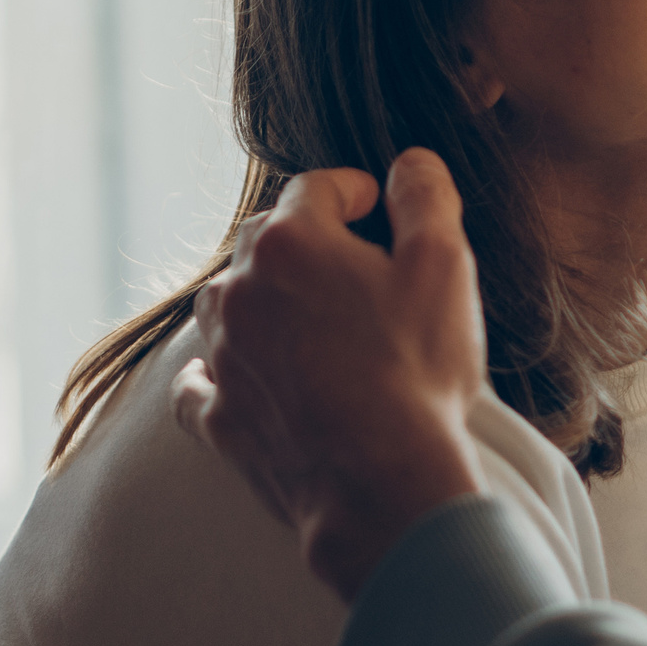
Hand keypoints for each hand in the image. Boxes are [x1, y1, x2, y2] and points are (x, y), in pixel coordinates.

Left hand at [172, 149, 490, 601]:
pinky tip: (244, 375)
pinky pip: (200, 380)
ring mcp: (222, 356)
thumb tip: (411, 163)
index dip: (356, 190)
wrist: (383, 482)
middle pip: (265, 241)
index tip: (380, 208)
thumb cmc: (418, 370)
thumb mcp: (445, 267)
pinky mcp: (218, 416)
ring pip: (229, 305)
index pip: (315, 186)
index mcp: (290, 243)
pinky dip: (220, 370)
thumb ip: (427, 199)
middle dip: (309, 245)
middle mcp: (240, 291)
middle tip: (358, 270)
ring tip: (315, 323)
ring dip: (266, 302)